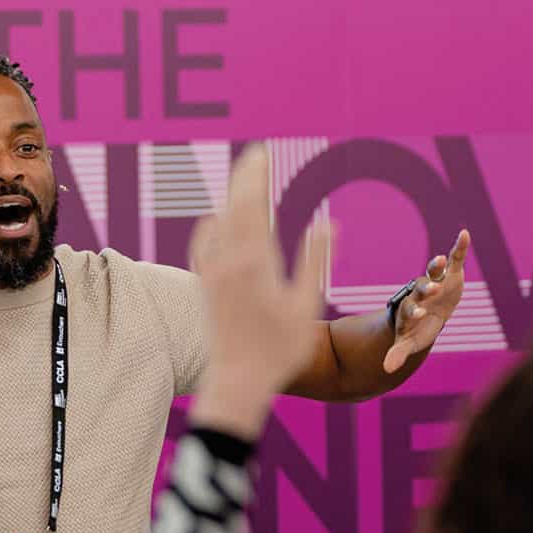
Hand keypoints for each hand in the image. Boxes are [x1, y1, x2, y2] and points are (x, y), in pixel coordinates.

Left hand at [188, 145, 330, 437]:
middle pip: (234, 207)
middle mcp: (228, 261)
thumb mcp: (306, 305)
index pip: (254, 205)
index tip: (261, 152)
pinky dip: (211, 226)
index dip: (256, 176)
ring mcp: (212, 273)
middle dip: (244, 178)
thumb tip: (329, 224)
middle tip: (254, 154)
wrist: (237, 380)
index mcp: (255, 262)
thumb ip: (314, 261)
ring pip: (218, 224)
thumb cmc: (279, 350)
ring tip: (243, 181)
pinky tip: (216, 220)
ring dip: (231, 199)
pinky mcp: (205, 287)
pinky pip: (203, 245)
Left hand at [384, 229, 471, 373]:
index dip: (415, 312)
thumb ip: (398, 352)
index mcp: (411, 309)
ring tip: (440, 259)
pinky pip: (454, 258)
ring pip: (434, 271)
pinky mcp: (450, 274)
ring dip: (437, 266)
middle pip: (421, 289)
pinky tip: (464, 234)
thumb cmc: (417, 329)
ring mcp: (435, 281)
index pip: (411, 310)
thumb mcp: (409, 341)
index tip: (418, 315)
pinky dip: (459, 247)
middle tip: (431, 288)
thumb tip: (386, 370)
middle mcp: (421, 292)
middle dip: (426, 289)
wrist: (428, 314)